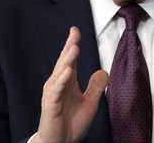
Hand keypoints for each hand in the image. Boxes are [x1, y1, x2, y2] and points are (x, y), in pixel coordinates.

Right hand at [34, 27, 108, 142]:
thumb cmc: (71, 123)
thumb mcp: (90, 103)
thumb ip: (96, 87)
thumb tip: (104, 70)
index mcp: (66, 82)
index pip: (69, 59)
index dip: (72, 44)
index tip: (75, 30)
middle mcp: (57, 84)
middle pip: (64, 62)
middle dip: (69, 47)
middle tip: (75, 34)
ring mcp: (52, 94)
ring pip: (59, 73)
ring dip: (67, 60)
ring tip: (74, 48)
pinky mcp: (50, 105)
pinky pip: (55, 91)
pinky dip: (61, 80)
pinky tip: (67, 72)